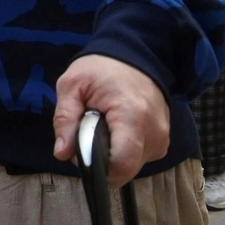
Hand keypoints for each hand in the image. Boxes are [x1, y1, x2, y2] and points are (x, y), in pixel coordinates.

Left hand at [52, 54, 170, 188]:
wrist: (134, 54)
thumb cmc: (101, 68)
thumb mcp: (72, 85)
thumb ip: (65, 119)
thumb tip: (61, 153)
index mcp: (133, 117)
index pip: (122, 164)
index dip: (98, 168)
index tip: (81, 153)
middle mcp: (154, 132)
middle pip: (126, 169)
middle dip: (102, 161)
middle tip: (87, 134)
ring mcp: (163, 137)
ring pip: (132, 165)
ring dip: (113, 154)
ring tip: (102, 127)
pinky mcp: (163, 140)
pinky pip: (140, 157)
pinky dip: (124, 149)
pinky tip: (115, 130)